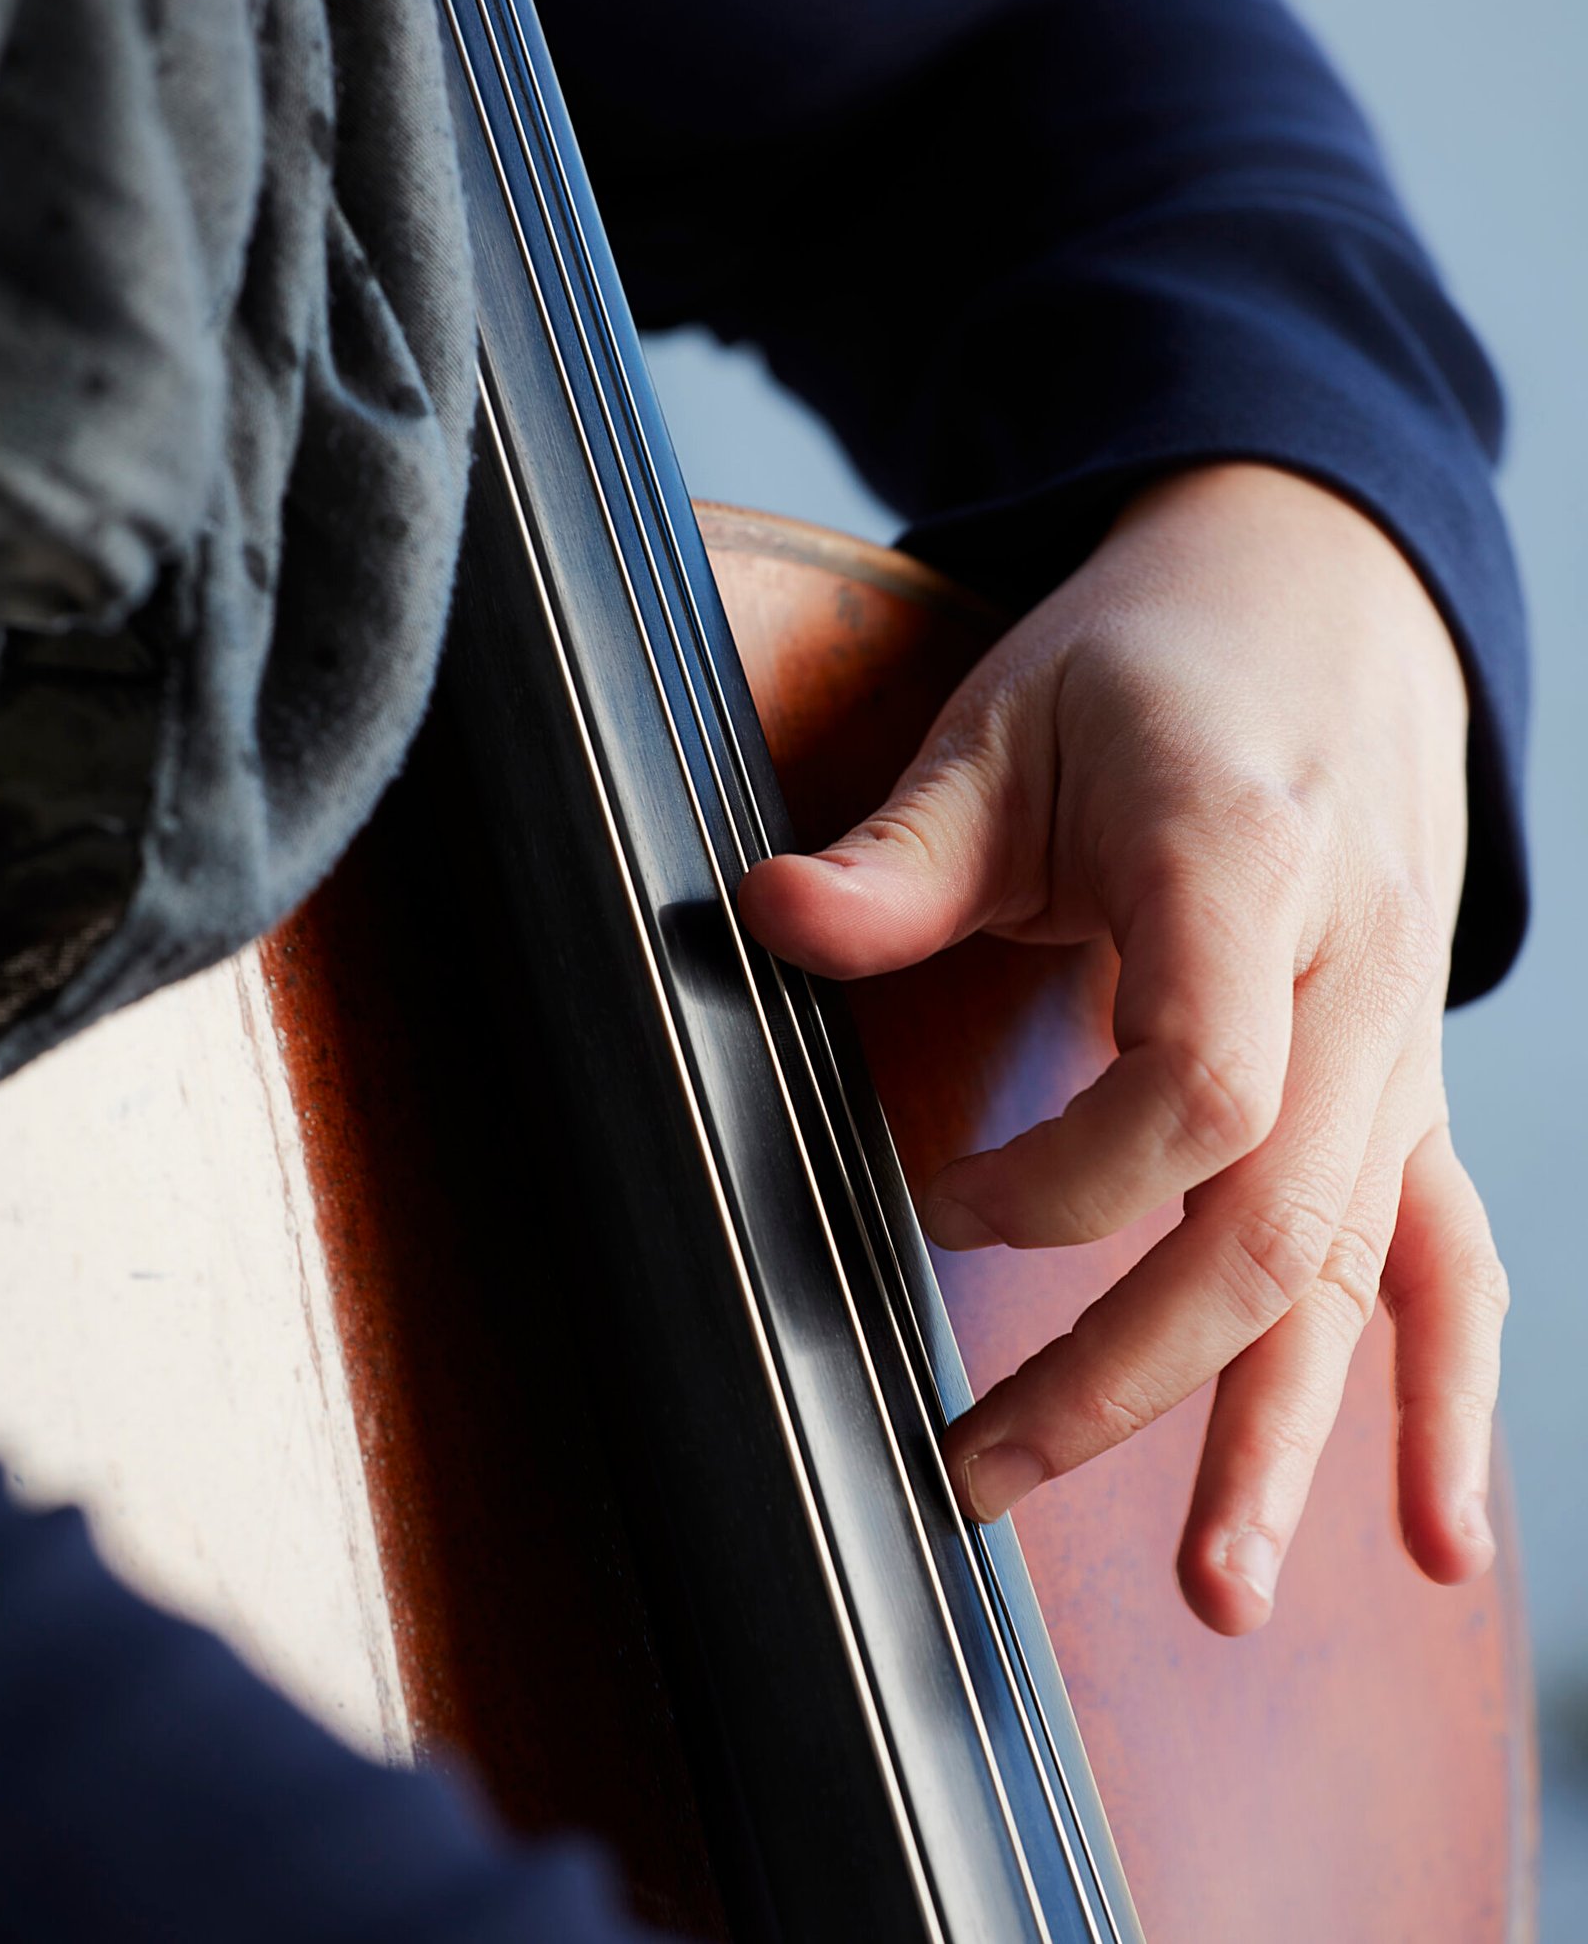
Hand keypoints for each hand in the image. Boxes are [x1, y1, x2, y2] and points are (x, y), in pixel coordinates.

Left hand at [738, 462, 1506, 1635]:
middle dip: (1123, 1375)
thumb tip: (764, 919)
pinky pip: (1443, 1256)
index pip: (1197, 1089)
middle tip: (975, 1470)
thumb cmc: (1158, 665)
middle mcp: (1351, 975)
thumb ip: (905, 849)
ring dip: (1282, 1440)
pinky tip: (1432, 1537)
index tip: (932, 1202)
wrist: (1327, 609)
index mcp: (1246, 869)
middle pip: (1268, 1226)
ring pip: (1359, 1274)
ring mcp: (1393, 1046)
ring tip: (1214, 1599)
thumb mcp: (1013, 719)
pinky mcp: (1401, 1087)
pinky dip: (1439, 1400)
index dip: (1061, 1185)